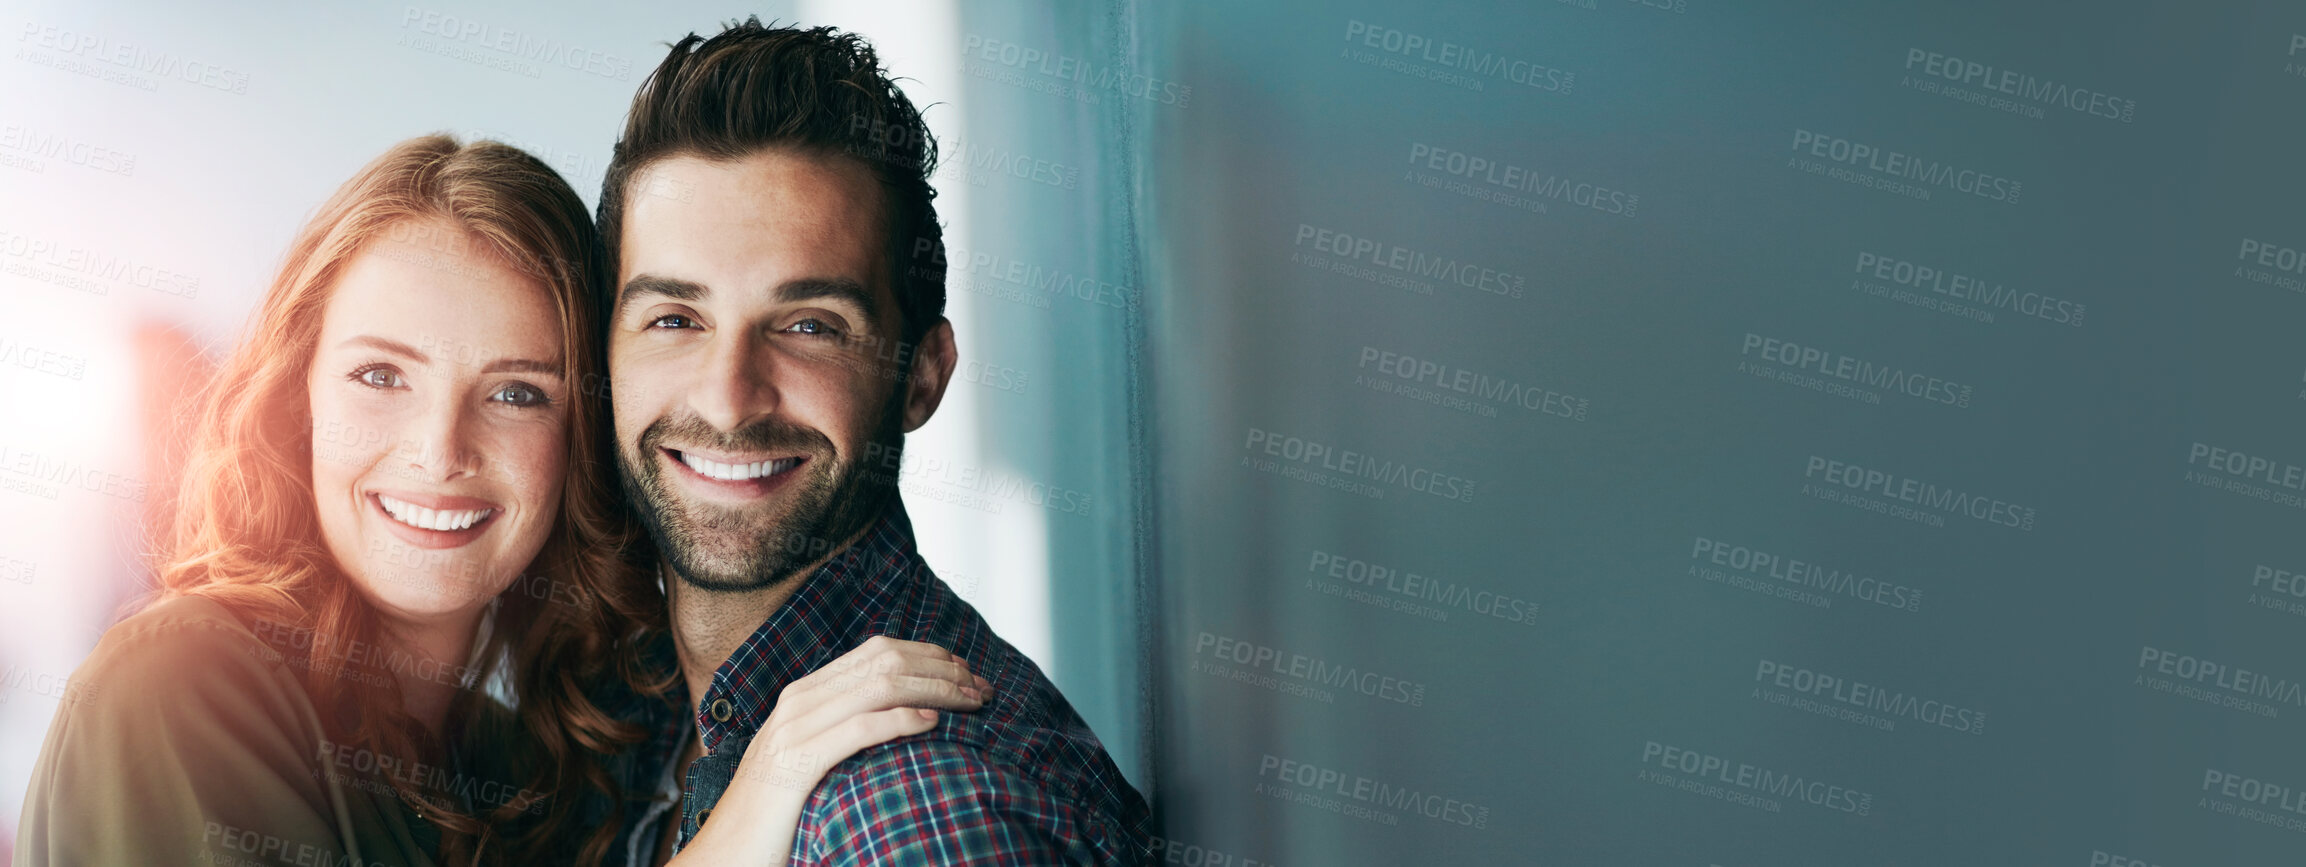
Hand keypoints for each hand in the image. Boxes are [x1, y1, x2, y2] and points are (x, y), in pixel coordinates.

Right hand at [668, 636, 988, 865]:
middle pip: (885, 660)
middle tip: (983, 687)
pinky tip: (931, 724)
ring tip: (970, 702)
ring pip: (879, 686)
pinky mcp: (796, 765)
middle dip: (942, 669)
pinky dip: (900, 720)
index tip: (968, 672)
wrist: (723, 853)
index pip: (877, 651)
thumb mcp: (812, 756)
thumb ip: (846, 728)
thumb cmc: (777, 811)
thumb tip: (904, 714)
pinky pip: (858, 728)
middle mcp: (799, 700)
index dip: (930, 655)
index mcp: (805, 693)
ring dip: (935, 689)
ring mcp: (794, 729)